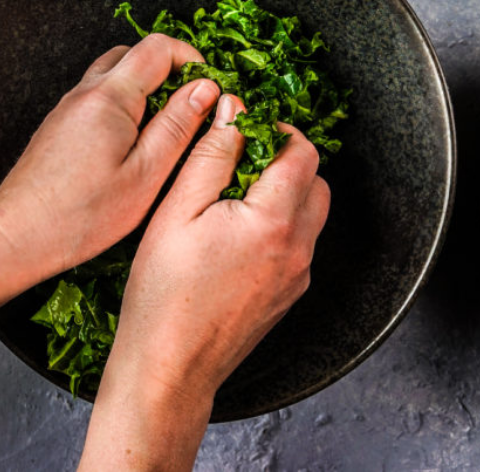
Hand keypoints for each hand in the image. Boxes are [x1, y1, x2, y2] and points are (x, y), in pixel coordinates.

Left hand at [0, 34, 221, 282]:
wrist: (16, 237)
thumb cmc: (81, 216)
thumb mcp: (146, 174)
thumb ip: (179, 126)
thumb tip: (206, 89)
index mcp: (110, 97)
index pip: (159, 48)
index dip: (192, 60)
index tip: (210, 88)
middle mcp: (85, 92)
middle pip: (134, 54)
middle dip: (170, 70)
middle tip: (191, 106)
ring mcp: (69, 107)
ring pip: (115, 75)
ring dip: (146, 88)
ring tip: (165, 129)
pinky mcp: (61, 125)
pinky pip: (99, 97)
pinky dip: (125, 105)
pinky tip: (133, 145)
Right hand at [80, 94, 328, 470]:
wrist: (169, 369)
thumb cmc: (164, 292)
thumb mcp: (178, 210)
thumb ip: (211, 155)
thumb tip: (233, 110)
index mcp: (273, 221)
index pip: (302, 152)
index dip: (278, 130)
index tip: (249, 128)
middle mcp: (297, 248)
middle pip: (316, 180)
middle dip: (285, 159)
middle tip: (242, 159)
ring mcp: (297, 275)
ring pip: (311, 212)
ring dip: (285, 191)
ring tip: (236, 196)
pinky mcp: (290, 294)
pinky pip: (299, 243)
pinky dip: (280, 224)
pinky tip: (238, 233)